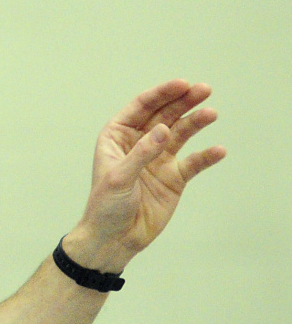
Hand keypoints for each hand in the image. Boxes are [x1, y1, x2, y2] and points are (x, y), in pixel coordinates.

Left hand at [69, 79, 225, 272]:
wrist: (115, 238)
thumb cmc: (106, 207)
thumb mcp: (118, 178)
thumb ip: (141, 154)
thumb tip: (163, 130)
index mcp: (117, 137)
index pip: (141, 108)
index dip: (161, 94)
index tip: (182, 84)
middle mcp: (139, 143)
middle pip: (165, 115)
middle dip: (183, 101)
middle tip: (204, 89)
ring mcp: (158, 159)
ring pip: (181, 133)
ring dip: (196, 122)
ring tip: (211, 113)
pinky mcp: (174, 177)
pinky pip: (193, 162)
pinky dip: (206, 156)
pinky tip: (217, 151)